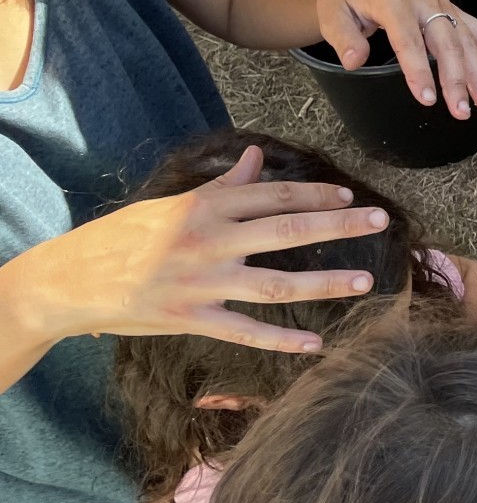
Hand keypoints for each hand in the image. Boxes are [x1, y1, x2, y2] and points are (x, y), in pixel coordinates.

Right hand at [7, 144, 384, 353]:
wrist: (69, 282)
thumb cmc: (123, 238)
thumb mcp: (171, 205)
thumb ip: (221, 186)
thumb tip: (257, 157)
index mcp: (204, 208)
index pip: (273, 195)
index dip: (315, 194)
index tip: (349, 195)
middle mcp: (208, 242)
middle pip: (286, 231)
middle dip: (338, 225)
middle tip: (381, 220)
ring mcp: (201, 284)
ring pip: (276, 284)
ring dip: (324, 283)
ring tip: (365, 281)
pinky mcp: (191, 320)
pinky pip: (245, 333)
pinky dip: (283, 341)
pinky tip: (317, 345)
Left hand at [312, 0, 476, 118]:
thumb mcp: (331, 14)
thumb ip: (343, 38)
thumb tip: (355, 61)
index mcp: (393, 2)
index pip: (409, 39)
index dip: (419, 70)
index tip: (427, 98)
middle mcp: (424, 2)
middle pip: (446, 44)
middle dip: (457, 80)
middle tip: (461, 111)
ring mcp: (442, 6)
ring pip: (466, 42)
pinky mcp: (452, 12)